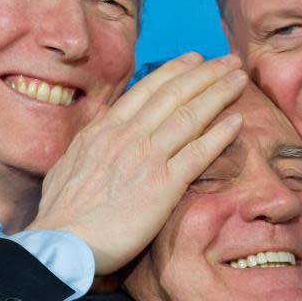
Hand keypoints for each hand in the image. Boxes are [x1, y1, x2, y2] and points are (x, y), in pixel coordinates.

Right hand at [30, 52, 246, 273]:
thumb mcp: (69, 162)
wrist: (63, 241)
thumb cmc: (61, 211)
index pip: (146, 90)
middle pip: (174, 94)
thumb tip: (100, 129)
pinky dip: (219, 135)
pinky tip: (236, 122)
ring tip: (239, 79)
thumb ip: (91, 142)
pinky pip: (197, 154)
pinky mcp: (163, 185)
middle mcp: (128, 135)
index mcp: (105, 129)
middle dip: (205, 73)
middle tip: (228, 60)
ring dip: (218, 93)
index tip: (194, 59)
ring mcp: (147, 158)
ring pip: (189, 116)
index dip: (174, 71)